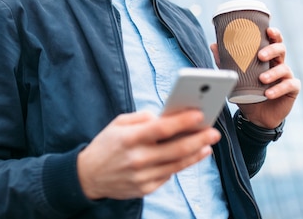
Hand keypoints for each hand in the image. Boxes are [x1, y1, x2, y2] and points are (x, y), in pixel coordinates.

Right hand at [77, 110, 220, 199]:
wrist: (88, 176)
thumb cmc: (106, 145)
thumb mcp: (117, 123)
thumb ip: (141, 118)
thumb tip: (164, 117)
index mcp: (129, 138)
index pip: (162, 129)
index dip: (183, 122)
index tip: (200, 114)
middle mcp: (137, 158)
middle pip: (176, 149)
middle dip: (198, 139)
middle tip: (214, 132)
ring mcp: (142, 176)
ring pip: (177, 165)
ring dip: (196, 154)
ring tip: (208, 144)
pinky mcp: (145, 189)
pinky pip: (168, 175)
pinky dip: (182, 165)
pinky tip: (192, 156)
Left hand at [211, 27, 300, 128]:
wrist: (256, 115)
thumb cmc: (247, 91)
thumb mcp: (236, 76)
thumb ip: (226, 62)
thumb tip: (213, 45)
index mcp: (267, 57)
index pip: (273, 41)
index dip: (274, 34)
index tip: (268, 30)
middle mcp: (278, 63)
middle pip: (281, 49)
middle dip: (272, 50)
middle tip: (260, 56)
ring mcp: (287, 76)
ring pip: (284, 68)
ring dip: (273, 73)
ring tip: (262, 79)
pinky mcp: (292, 89)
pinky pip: (289, 85)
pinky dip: (278, 89)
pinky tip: (268, 94)